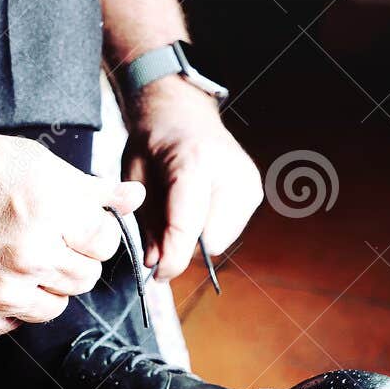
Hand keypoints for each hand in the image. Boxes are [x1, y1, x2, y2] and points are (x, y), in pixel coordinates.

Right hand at [0, 132, 144, 335]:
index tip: (75, 224)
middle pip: (86, 277)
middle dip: (72, 258)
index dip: (92, 231)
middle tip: (43, 238)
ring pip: (57, 305)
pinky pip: (19, 320)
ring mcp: (4, 293)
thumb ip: (89, 188)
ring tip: (16, 256)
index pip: (106, 242)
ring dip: (46, 284)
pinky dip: (13, 302)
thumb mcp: (30, 162)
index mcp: (50, 210)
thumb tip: (134, 199)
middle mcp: (30, 256)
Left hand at [122, 77, 263, 281]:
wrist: (181, 113)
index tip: (158, 275)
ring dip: (197, 238)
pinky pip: (229, 230)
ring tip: (181, 209)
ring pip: (221, 239)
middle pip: (209, 239)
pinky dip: (209, 227)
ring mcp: (247, 181)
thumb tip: (157, 264)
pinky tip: (198, 205)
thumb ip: (148, 224)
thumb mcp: (135, 181)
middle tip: (162, 232)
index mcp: (193, 162)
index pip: (187, 225)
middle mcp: (229, 172)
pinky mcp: (254, 190)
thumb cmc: (154, 144)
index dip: (172, 258)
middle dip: (183, 247)